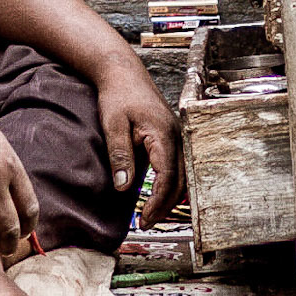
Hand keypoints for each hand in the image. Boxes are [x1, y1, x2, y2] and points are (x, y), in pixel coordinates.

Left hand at [93, 51, 182, 228]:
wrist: (122, 72)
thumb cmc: (117, 95)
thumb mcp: (113, 125)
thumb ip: (120, 156)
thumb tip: (124, 188)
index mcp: (163, 134)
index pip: (167, 176)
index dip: (157, 201)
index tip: (145, 218)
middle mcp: (176, 136)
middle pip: (180, 180)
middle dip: (165, 205)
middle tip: (146, 223)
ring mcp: (177, 135)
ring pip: (183, 174)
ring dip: (170, 196)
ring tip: (151, 214)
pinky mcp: (172, 135)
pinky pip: (178, 165)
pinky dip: (171, 183)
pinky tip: (158, 193)